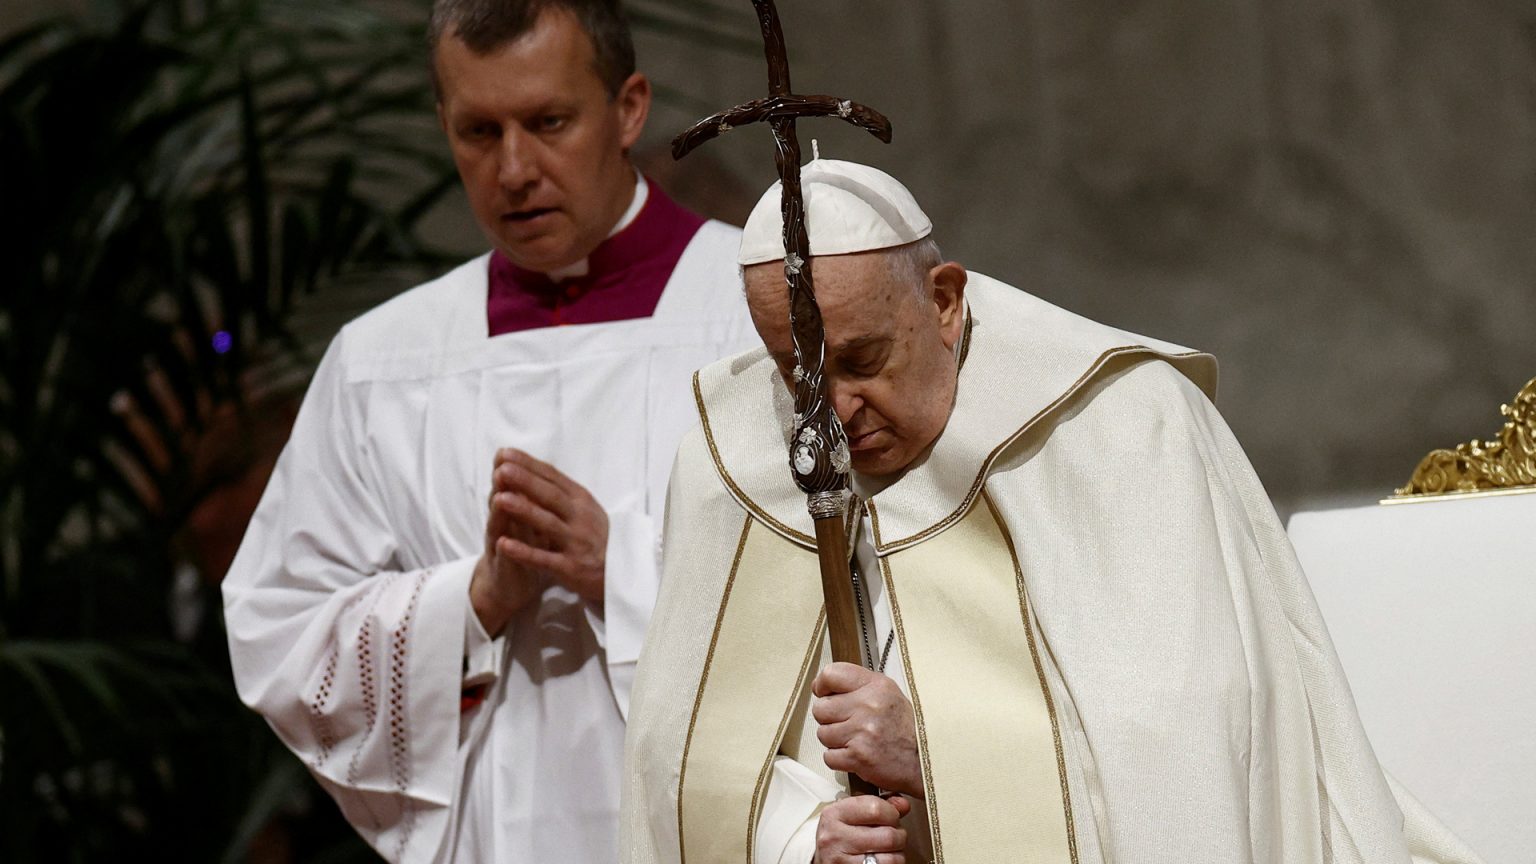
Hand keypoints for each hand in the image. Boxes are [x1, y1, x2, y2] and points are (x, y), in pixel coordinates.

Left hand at [469, 448, 608, 633]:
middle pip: (550, 496)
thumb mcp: (584, 508)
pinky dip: (524, 552)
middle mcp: (581, 518)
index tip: (504, 453)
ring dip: (523, 511)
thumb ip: (559, 490)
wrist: (622, 571)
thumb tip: (527, 466)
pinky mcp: (571, 568)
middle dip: (525, 481)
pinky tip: (503, 544)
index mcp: (581, 500)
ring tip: (499, 499)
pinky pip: (544, 559)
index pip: (553, 477)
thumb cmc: (594, 535)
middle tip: (501, 469)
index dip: (528, 465)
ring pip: (548, 524)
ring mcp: (577, 543)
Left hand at [812, 662, 922, 797]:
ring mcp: (863, 732)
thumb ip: (859, 687)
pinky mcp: (859, 757)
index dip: (822, 686)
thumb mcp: (888, 694)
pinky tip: (856, 755)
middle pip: (820, 709)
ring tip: (855, 741)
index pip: (831, 675)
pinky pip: (829, 757)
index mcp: (876, 686)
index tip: (825, 694)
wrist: (926, 761)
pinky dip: (839, 759)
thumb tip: (823, 686)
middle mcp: (869, 705)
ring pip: (823, 734)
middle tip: (846, 724)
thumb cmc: (905, 728)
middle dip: (829, 719)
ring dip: (835, 741)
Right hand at [813, 794, 909, 863]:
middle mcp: (834, 837)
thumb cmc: (841, 836)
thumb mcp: (853, 815)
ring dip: (897, 855)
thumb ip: (879, 805)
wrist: (822, 862)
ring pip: (891, 858)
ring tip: (888, 850)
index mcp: (834, 814)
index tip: (892, 817)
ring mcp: (841, 860)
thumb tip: (904, 805)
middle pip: (888, 835)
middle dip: (899, 836)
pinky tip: (882, 860)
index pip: (875, 807)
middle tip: (894, 836)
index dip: (892, 813)